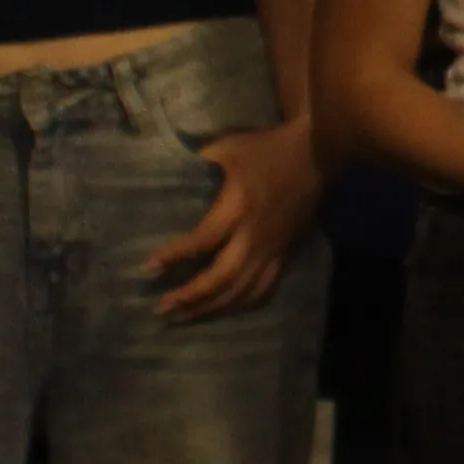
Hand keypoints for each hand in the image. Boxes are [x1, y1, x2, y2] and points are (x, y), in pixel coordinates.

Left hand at [149, 119, 322, 318]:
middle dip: (191, 296)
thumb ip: (198, 162)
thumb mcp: (229, 147)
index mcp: (237, 207)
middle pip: (221, 277)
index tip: (148, 267)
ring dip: (211, 307)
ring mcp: (271, 249)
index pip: (203, 240)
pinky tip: (221, 311)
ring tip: (183, 317)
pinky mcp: (283, 254)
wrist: (316, 156)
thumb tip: (165, 171)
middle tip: (162, 307)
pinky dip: (240, 304)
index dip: (175, 256)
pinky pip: (262, 289)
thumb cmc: (267, 149)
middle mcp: (253, 235)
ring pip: (241, 290)